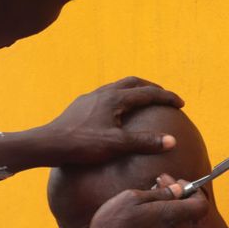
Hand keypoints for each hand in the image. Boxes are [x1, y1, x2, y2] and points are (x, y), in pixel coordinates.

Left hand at [46, 77, 184, 164]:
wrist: (48, 144)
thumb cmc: (82, 144)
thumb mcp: (116, 144)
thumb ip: (144, 142)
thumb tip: (171, 141)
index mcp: (114, 98)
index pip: (147, 93)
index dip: (166, 97)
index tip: (180, 103)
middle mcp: (103, 93)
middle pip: (133, 83)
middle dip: (152, 88)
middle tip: (164, 97)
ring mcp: (90, 98)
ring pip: (118, 88)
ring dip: (134, 92)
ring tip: (144, 102)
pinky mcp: (81, 106)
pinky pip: (106, 97)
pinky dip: (120, 100)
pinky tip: (117, 114)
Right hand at [77, 176, 207, 227]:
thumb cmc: (113, 226)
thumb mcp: (132, 198)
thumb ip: (160, 193)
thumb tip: (179, 189)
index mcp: (170, 215)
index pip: (202, 205)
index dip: (194, 191)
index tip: (177, 184)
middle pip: (187, 211)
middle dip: (176, 195)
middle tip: (156, 185)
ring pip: (174, 220)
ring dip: (164, 207)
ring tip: (142, 200)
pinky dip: (156, 220)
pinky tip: (137, 217)